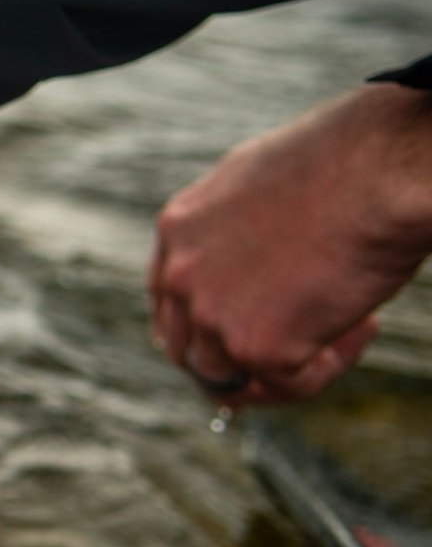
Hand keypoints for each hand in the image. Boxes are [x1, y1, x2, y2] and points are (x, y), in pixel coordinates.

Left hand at [148, 81, 431, 404]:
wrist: (379, 170)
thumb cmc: (343, 162)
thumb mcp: (258, 183)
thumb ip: (233, 228)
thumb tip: (249, 259)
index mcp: (177, 230)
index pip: (166, 301)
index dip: (198, 328)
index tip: (234, 337)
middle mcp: (180, 277)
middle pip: (185, 350)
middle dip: (230, 363)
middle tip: (280, 364)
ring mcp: (213, 315)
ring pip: (227, 377)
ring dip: (279, 370)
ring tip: (340, 333)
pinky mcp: (258, 346)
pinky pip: (286, 384)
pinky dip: (328, 367)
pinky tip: (362, 327)